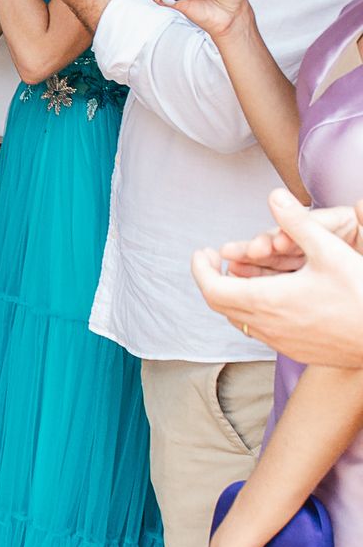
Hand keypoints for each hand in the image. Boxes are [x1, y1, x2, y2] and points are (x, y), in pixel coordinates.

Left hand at [191, 190, 362, 366]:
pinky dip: (252, 312)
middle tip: (215, 260)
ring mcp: (281, 342)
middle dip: (213, 279)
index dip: (201, 269)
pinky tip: (268, 296)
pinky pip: (260, 331)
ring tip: (241, 274)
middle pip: (221, 305)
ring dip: (233, 296)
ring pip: (240, 320)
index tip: (203, 252)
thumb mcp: (330, 250)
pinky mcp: (296, 350)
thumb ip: (298, 223)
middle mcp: (268, 325)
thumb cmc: (362, 293)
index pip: (212, 288)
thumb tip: (274, 196)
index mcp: (268, 301)